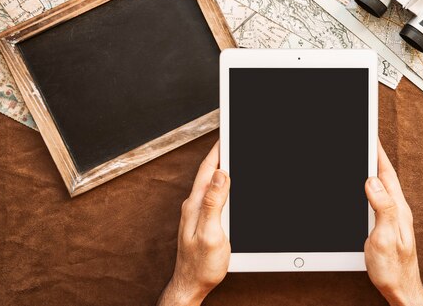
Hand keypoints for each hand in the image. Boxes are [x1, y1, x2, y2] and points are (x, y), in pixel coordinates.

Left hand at [158, 142, 229, 305]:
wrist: (190, 286)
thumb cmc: (200, 265)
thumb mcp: (210, 233)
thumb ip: (214, 203)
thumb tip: (219, 174)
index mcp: (195, 204)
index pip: (207, 170)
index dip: (218, 151)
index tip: (226, 135)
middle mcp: (193, 205)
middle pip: (208, 173)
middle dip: (220, 155)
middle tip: (232, 140)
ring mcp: (196, 213)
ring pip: (210, 183)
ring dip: (220, 169)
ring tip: (230, 156)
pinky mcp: (201, 221)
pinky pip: (212, 195)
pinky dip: (221, 185)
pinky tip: (227, 186)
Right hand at [364, 141, 422, 305]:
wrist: (401, 290)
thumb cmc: (394, 270)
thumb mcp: (385, 238)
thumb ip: (382, 208)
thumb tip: (373, 182)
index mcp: (397, 209)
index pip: (386, 173)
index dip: (377, 153)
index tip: (370, 136)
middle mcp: (398, 210)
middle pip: (385, 176)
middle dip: (375, 156)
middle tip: (366, 139)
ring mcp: (394, 217)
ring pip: (382, 186)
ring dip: (373, 169)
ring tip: (365, 155)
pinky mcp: (388, 225)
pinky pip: (379, 198)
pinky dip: (371, 186)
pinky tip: (366, 186)